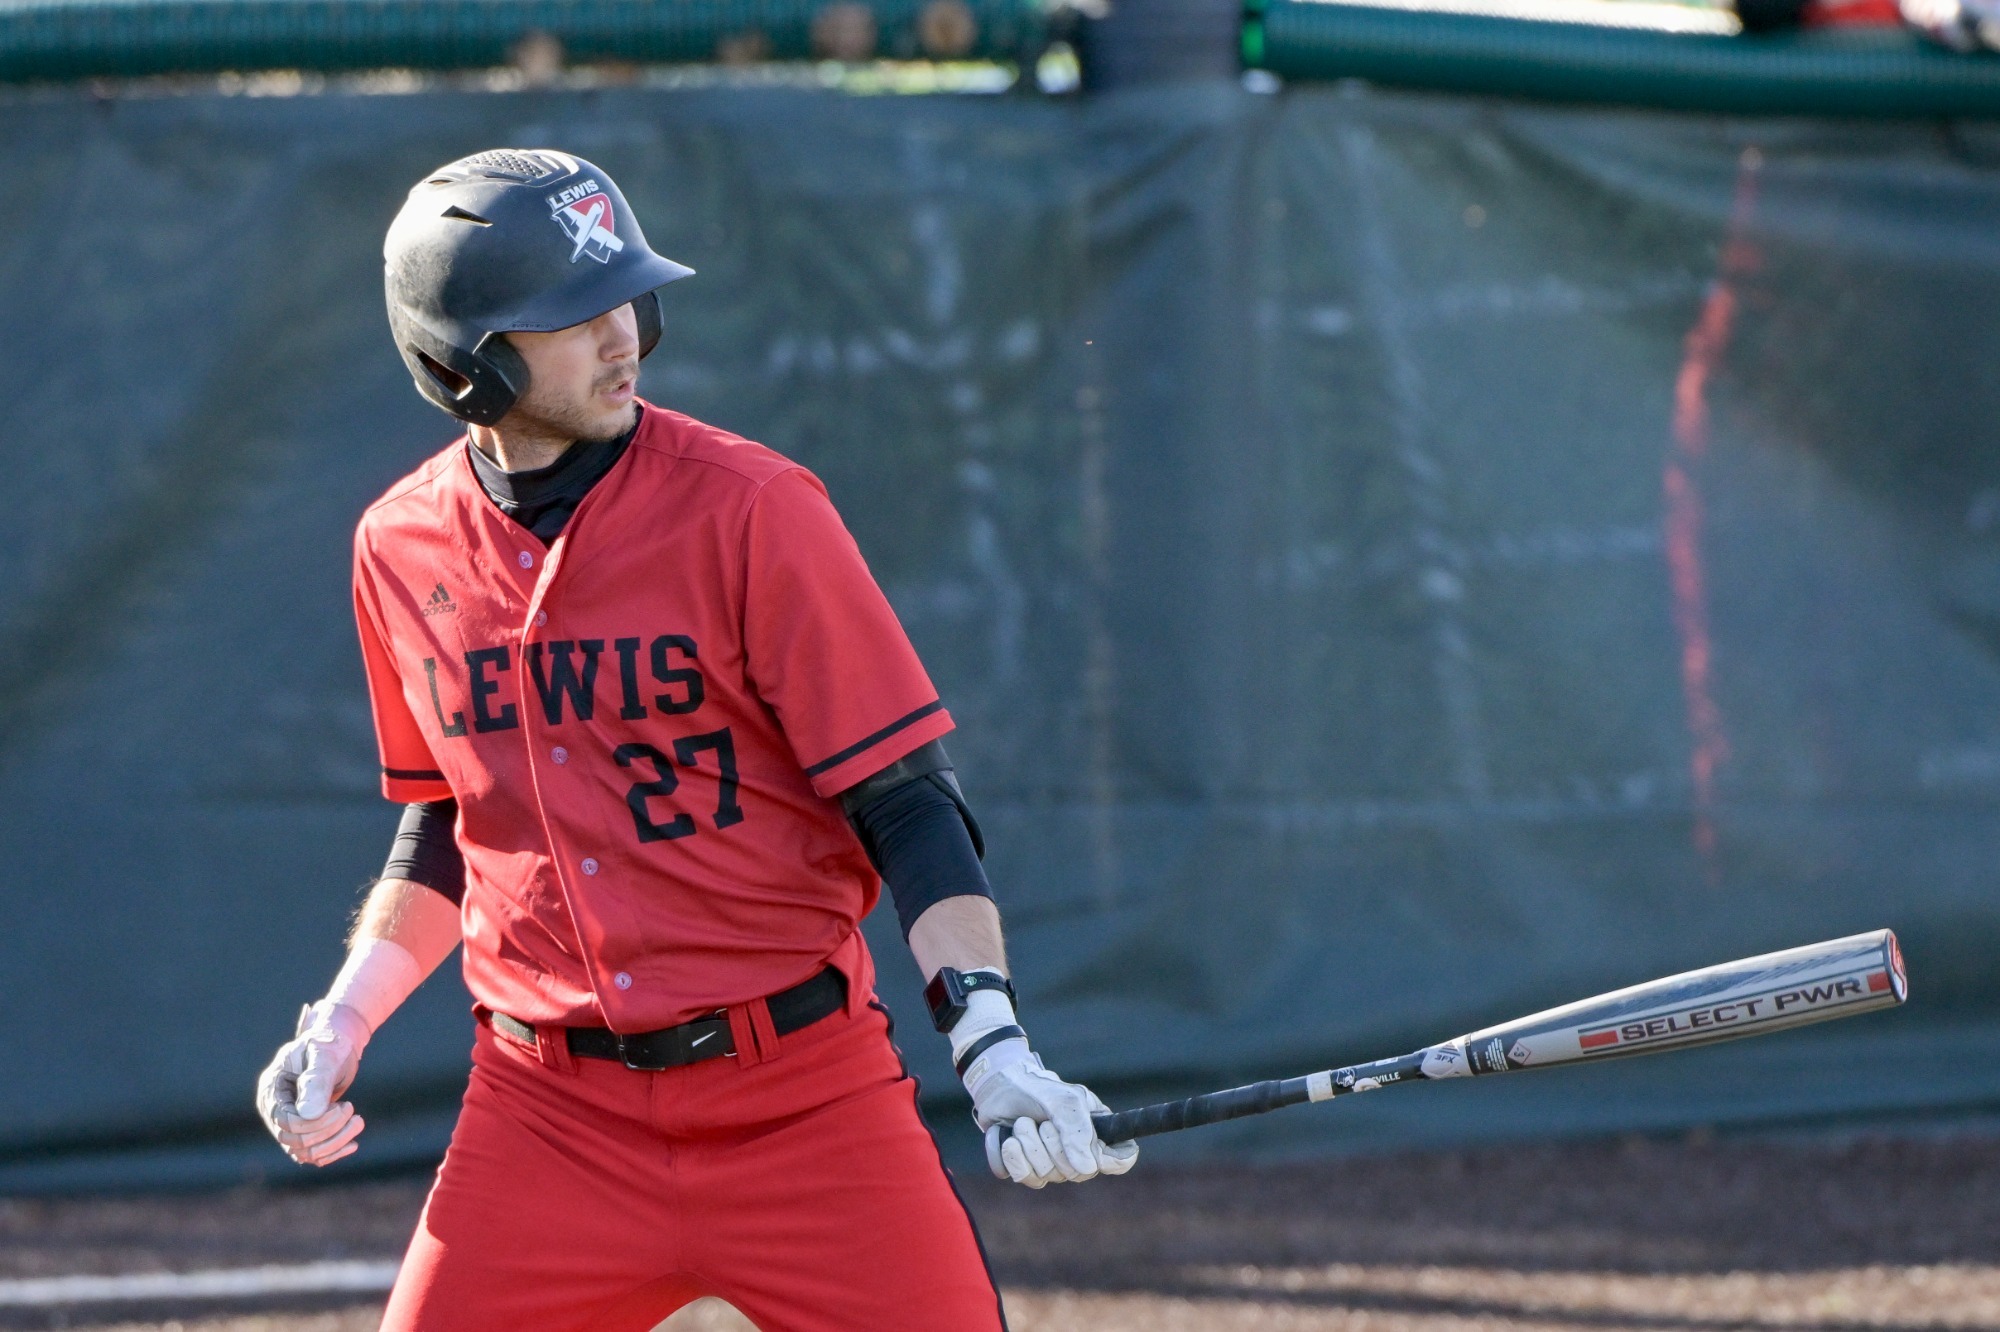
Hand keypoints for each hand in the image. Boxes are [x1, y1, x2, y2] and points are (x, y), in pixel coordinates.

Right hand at [256, 1001, 369, 1166]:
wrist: (336, 1045)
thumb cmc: (330, 1044)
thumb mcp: (324, 1054)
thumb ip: (316, 1080)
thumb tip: (308, 1115)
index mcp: (271, 1090)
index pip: (286, 1123)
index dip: (317, 1123)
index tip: (345, 1106)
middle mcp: (273, 1110)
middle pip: (294, 1141)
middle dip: (329, 1131)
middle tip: (352, 1110)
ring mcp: (285, 1123)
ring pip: (303, 1152)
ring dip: (334, 1143)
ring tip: (358, 1121)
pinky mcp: (302, 1131)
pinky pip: (312, 1155)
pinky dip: (333, 1152)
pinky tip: (352, 1143)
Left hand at [962, 1037, 1138, 1187]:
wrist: (998, 1086)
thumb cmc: (1036, 1088)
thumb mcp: (1062, 1100)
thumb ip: (1077, 1131)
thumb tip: (1088, 1169)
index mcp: (1096, 1131)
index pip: (1121, 1158)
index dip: (1112, 1161)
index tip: (1095, 1153)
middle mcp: (1077, 1153)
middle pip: (1077, 1172)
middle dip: (1053, 1144)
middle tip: (1042, 1121)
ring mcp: (1051, 1164)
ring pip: (1046, 1175)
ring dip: (1028, 1145)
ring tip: (1022, 1123)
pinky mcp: (1026, 1169)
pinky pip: (1022, 1176)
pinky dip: (1011, 1156)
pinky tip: (1008, 1139)